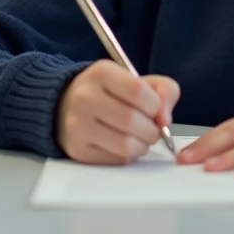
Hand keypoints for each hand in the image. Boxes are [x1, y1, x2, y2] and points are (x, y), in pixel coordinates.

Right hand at [56, 60, 180, 165]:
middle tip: (152, 128)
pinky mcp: (78, 150)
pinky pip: (116, 160)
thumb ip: (163, 90)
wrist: (67, 105)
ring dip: (142, 145)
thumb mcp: (136, 79)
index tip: (155, 109)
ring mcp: (78, 125)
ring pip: (125, 145)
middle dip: (152, 130)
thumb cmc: (110, 92)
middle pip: (131, 121)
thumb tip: (165, 119)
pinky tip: (124, 144)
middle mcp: (84, 97)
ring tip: (140, 138)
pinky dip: (129, 155)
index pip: (137, 91)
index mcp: (101, 73)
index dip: (155, 105)